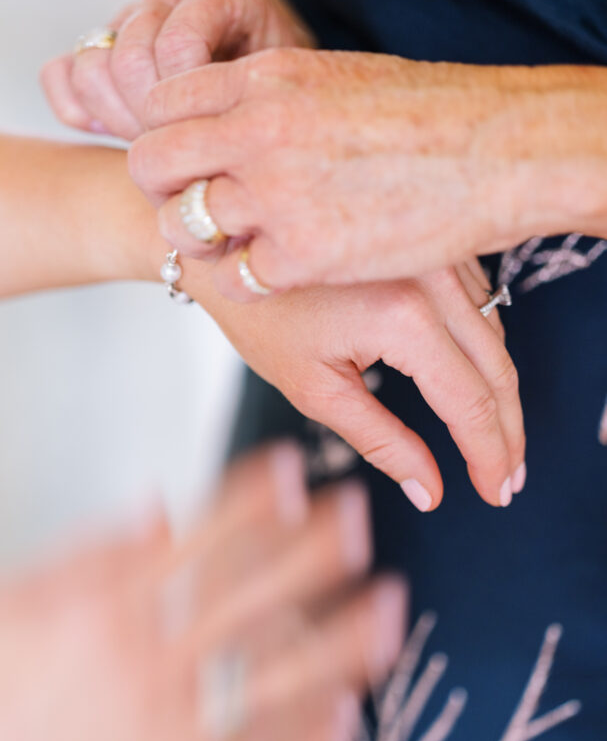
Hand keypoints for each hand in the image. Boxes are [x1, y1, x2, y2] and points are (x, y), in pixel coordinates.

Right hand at [0, 446, 404, 740]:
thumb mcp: (11, 600)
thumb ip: (93, 552)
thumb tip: (159, 511)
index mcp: (101, 605)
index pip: (198, 533)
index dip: (254, 495)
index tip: (294, 467)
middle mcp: (143, 661)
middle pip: (252, 591)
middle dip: (315, 547)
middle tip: (358, 513)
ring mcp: (164, 732)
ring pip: (277, 677)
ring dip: (342, 639)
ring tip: (390, 606)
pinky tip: (349, 717)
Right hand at [41, 0, 311, 140]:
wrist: (263, 82)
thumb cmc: (279, 96)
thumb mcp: (282, 95)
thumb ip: (252, 101)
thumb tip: (202, 143)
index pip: (177, 48)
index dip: (185, 106)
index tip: (206, 136)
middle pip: (128, 60)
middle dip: (149, 120)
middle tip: (178, 149)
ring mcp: (127, 16)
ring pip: (91, 69)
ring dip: (118, 120)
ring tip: (154, 142)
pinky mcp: (97, 46)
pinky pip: (59, 75)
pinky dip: (77, 112)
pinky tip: (113, 132)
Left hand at [131, 48, 606, 293]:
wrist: (494, 151)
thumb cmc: (425, 111)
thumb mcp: (332, 74)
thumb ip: (268, 94)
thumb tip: (229, 113)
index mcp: (263, 79)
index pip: (160, 104)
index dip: (161, 136)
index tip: (183, 162)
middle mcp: (256, 132)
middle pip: (150, 164)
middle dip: (160, 190)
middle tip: (191, 207)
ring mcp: (277, 195)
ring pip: (182, 225)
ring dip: (199, 241)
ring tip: (234, 243)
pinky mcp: (304, 256)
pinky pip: (235, 277)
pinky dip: (247, 282)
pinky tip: (274, 274)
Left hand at [184, 261, 525, 509]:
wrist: (232, 246)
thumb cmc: (260, 316)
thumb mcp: (314, 388)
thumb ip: (380, 442)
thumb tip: (430, 491)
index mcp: (402, 316)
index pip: (470, 401)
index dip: (489, 455)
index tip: (496, 494)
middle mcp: (431, 278)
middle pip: (497, 369)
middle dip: (508, 433)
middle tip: (507, 483)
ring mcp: (437, 254)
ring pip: (495, 335)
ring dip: (501, 392)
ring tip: (498, 443)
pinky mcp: (432, 246)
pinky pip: (479, 304)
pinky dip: (485, 350)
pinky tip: (478, 385)